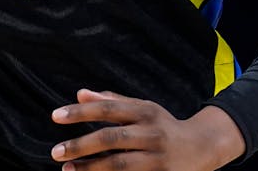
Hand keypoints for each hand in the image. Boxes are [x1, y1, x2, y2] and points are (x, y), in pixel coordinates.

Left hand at [49, 89, 243, 170]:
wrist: (202, 147)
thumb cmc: (164, 125)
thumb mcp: (143, 108)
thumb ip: (112, 101)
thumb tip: (79, 94)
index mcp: (145, 111)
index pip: (108, 109)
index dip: (81, 112)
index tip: (55, 116)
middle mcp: (152, 132)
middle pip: (112, 138)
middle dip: (81, 145)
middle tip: (56, 151)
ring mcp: (158, 157)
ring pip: (120, 163)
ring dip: (91, 168)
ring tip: (67, 170)